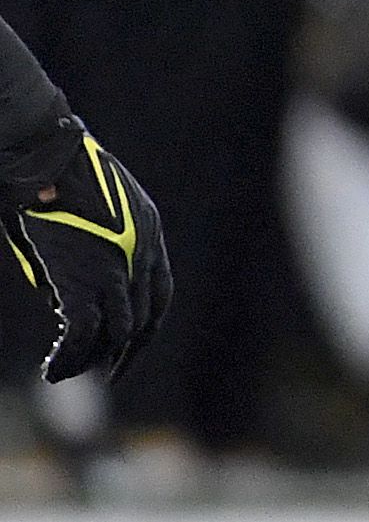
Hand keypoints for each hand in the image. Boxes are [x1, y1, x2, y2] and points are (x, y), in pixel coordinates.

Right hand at [5, 122, 168, 380]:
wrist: (44, 158)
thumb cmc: (58, 179)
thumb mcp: (93, 217)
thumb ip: (93, 258)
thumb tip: (65, 305)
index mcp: (149, 234)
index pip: (159, 297)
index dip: (145, 331)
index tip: (128, 352)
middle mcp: (140, 253)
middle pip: (141, 320)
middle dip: (122, 353)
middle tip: (104, 374)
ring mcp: (113, 266)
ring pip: (113, 333)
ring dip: (91, 359)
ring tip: (68, 373)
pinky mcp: (79, 276)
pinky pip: (80, 332)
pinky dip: (68, 356)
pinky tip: (52, 370)